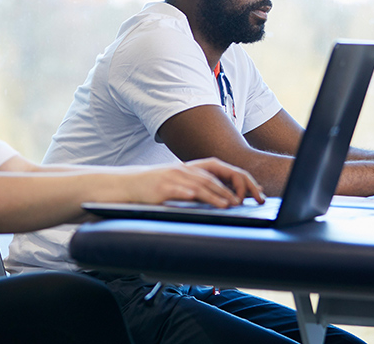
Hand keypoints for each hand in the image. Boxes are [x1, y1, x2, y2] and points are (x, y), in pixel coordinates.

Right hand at [120, 158, 263, 207]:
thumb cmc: (151, 187)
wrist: (125, 185)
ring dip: (216, 195)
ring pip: (199, 184)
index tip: (247, 189)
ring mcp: (171, 177)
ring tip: (229, 205)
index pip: (217, 170)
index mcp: (187, 168)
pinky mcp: (161, 188)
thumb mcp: (174, 183)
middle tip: (243, 202)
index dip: (234, 178)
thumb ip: (194, 188)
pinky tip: (201, 200)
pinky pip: (179, 190)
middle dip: (229, 190)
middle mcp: (182, 169)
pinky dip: (192, 194)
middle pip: (212, 178)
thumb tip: (218, 199)